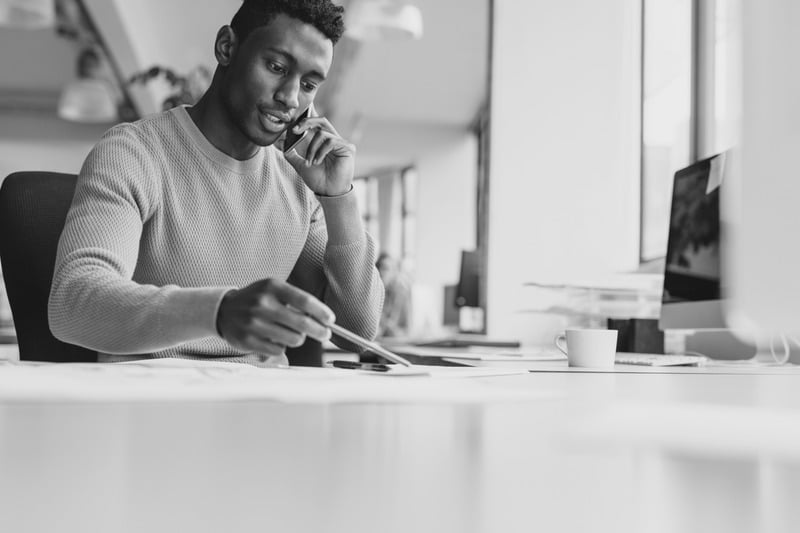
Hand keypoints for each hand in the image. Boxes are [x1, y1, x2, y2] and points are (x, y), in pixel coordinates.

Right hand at [216, 279, 333, 354]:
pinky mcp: (248, 340)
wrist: (224, 310)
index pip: (304, 301)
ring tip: (292, 334)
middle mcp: (262, 304)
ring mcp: (254, 323)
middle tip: (325, 334)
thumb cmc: (257, 299)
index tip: (330, 320)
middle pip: (302, 323)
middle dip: (319, 331)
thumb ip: (296, 300)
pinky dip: (283, 347)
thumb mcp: (273, 290)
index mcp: (271, 287)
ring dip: (298, 339)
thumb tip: (323, 319)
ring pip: (293, 339)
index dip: (321, 312)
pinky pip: (279, 350)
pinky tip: (276, 340)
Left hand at [284, 116, 354, 195]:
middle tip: (295, 130)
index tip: (292, 130)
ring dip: (311, 148)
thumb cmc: (318, 179)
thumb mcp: (300, 165)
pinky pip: (331, 141)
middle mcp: (333, 140)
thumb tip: (280, 142)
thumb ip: (291, 153)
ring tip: (310, 162)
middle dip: (306, 122)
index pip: (316, 124)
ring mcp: (341, 143)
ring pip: (322, 133)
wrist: (328, 192)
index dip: (304, 122)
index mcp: (323, 142)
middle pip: (321, 120)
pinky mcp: (348, 148)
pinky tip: (317, 162)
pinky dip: (320, 151)